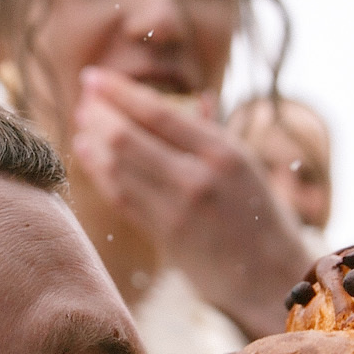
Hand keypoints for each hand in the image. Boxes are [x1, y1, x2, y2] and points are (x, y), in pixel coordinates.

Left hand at [73, 68, 314, 337]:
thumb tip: (196, 98)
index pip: (158, 112)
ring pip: (119, 167)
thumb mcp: (247, 165)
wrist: (273, 276)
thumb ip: (214, 132)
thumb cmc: (263, 215)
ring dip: (93, 142)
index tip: (93, 77)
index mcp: (222, 151)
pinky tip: (87, 155)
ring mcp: (178, 209)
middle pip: (129, 137)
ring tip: (80, 123)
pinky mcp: (165, 236)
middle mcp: (199, 177)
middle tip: (82, 97)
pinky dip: (100, 173)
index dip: (119, 92)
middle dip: (98, 114)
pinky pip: (122, 197)